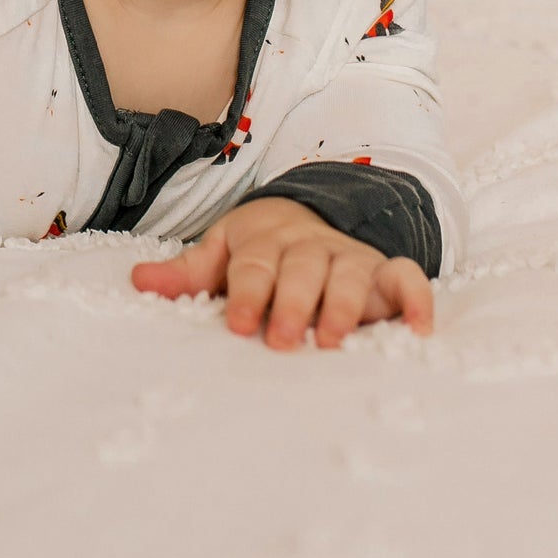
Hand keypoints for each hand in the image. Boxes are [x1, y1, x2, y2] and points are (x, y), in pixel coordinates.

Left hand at [129, 196, 432, 348]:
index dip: (247, 293)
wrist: (308, 217)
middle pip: (302, 269)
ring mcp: (349, 257)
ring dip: (343, 305)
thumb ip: (186, 274)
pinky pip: (407, 277)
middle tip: (282, 340)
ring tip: (332, 340)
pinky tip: (418, 330)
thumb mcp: (221, 255)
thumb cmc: (258, 252)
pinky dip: (416, 300)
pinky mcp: (384, 273)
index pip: (254, 265)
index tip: (238, 323)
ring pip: (349, 273)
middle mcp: (309, 246)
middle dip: (292, 303)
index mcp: (264, 241)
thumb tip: (138, 281)